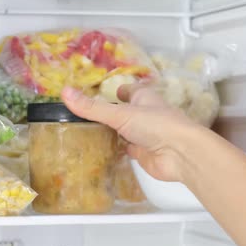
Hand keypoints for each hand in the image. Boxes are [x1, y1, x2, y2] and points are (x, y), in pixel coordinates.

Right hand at [61, 84, 200, 182]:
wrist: (181, 154)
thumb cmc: (156, 125)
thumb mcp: (120, 114)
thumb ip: (92, 107)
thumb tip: (64, 92)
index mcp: (143, 98)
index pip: (129, 91)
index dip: (118, 91)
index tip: (103, 91)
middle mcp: (144, 115)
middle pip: (124, 112)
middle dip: (110, 113)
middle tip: (86, 113)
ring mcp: (144, 135)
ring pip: (124, 131)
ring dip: (111, 132)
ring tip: (86, 131)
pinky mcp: (142, 154)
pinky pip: (125, 149)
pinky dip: (114, 149)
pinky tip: (99, 150)